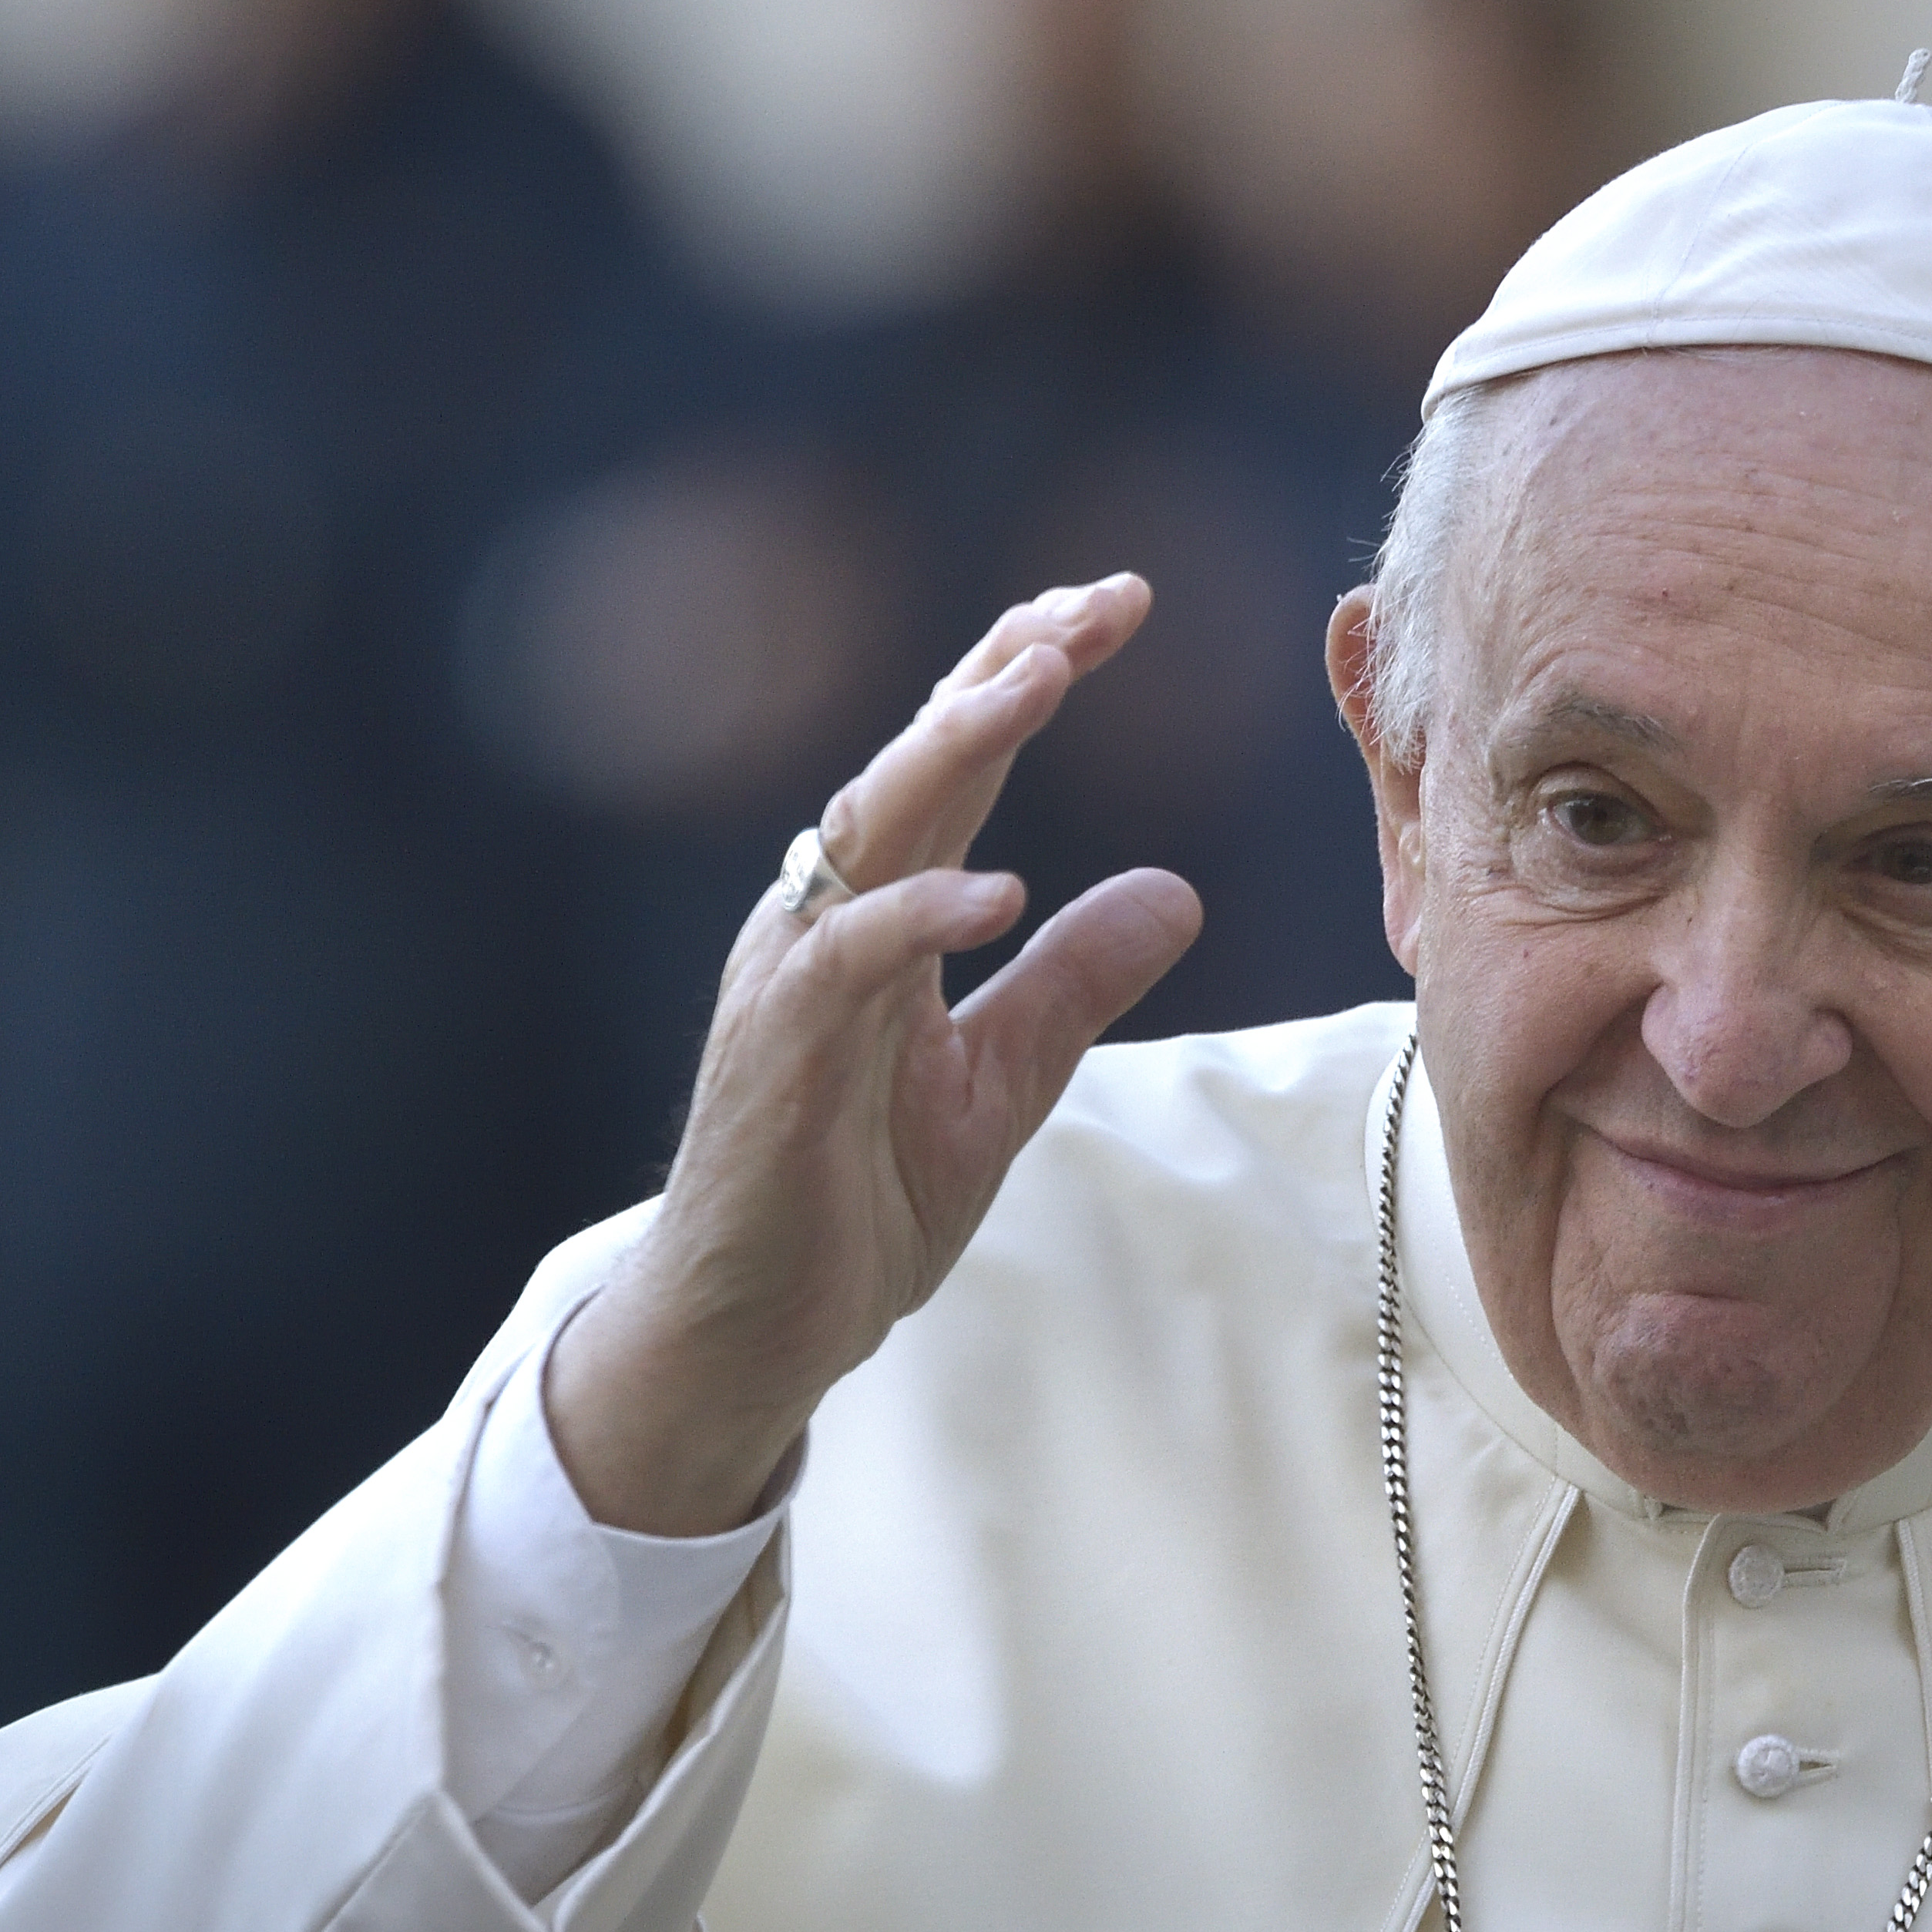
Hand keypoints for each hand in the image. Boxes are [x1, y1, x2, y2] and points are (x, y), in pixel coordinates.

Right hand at [546, 575, 1201, 1533]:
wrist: (757, 1326)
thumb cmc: (856, 1197)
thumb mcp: (1005, 1080)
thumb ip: (1074, 983)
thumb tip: (1174, 891)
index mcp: (881, 913)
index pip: (957, 762)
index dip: (1026, 671)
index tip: (1116, 605)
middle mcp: (826, 918)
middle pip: (914, 759)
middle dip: (1003, 669)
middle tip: (1095, 606)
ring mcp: (793, 979)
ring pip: (872, 829)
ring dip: (954, 746)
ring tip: (1041, 679)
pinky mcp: (777, 1051)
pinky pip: (849, 960)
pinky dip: (921, 915)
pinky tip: (1002, 887)